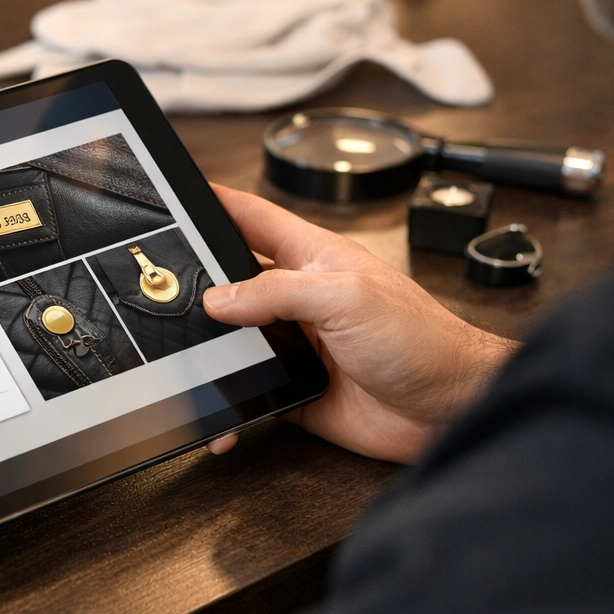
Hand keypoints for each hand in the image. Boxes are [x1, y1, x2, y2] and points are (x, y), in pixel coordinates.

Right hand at [202, 186, 516, 463]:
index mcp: (313, 258)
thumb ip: (278, 292)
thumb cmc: (424, 341)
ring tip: (180, 360)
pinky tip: (221, 417)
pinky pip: (249, 393)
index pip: (252, 218)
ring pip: (233, 341)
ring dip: (208, 353)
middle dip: (197, 285)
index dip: (216, 203)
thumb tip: (219, 298)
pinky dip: (229, 406)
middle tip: (160, 292)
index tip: (176, 196)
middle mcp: (300, 298)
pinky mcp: (296, 389)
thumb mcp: (346, 298)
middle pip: (232, 281)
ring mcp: (297, 344)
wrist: (452, 409)